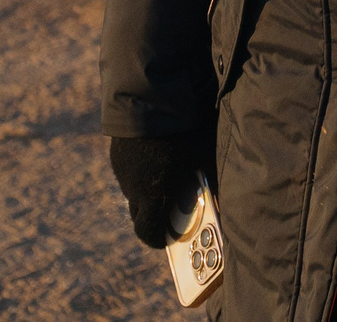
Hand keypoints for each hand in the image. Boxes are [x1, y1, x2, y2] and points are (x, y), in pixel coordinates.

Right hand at [107, 131, 212, 248]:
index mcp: (153, 196)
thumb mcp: (202, 158)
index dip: (157, 239)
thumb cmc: (185, 133)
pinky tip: (156, 153)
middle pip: (139, 214)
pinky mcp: (116, 152)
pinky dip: (140, 171)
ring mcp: (122, 170)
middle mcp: (133, 188)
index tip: (167, 237)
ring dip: (146, 190)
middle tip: (170, 207)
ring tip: (166, 174)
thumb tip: (220, 200)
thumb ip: (206, 182)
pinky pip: (128, 171)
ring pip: (133, 190)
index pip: (147, 232)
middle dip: (153, 215)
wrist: (152, 97)